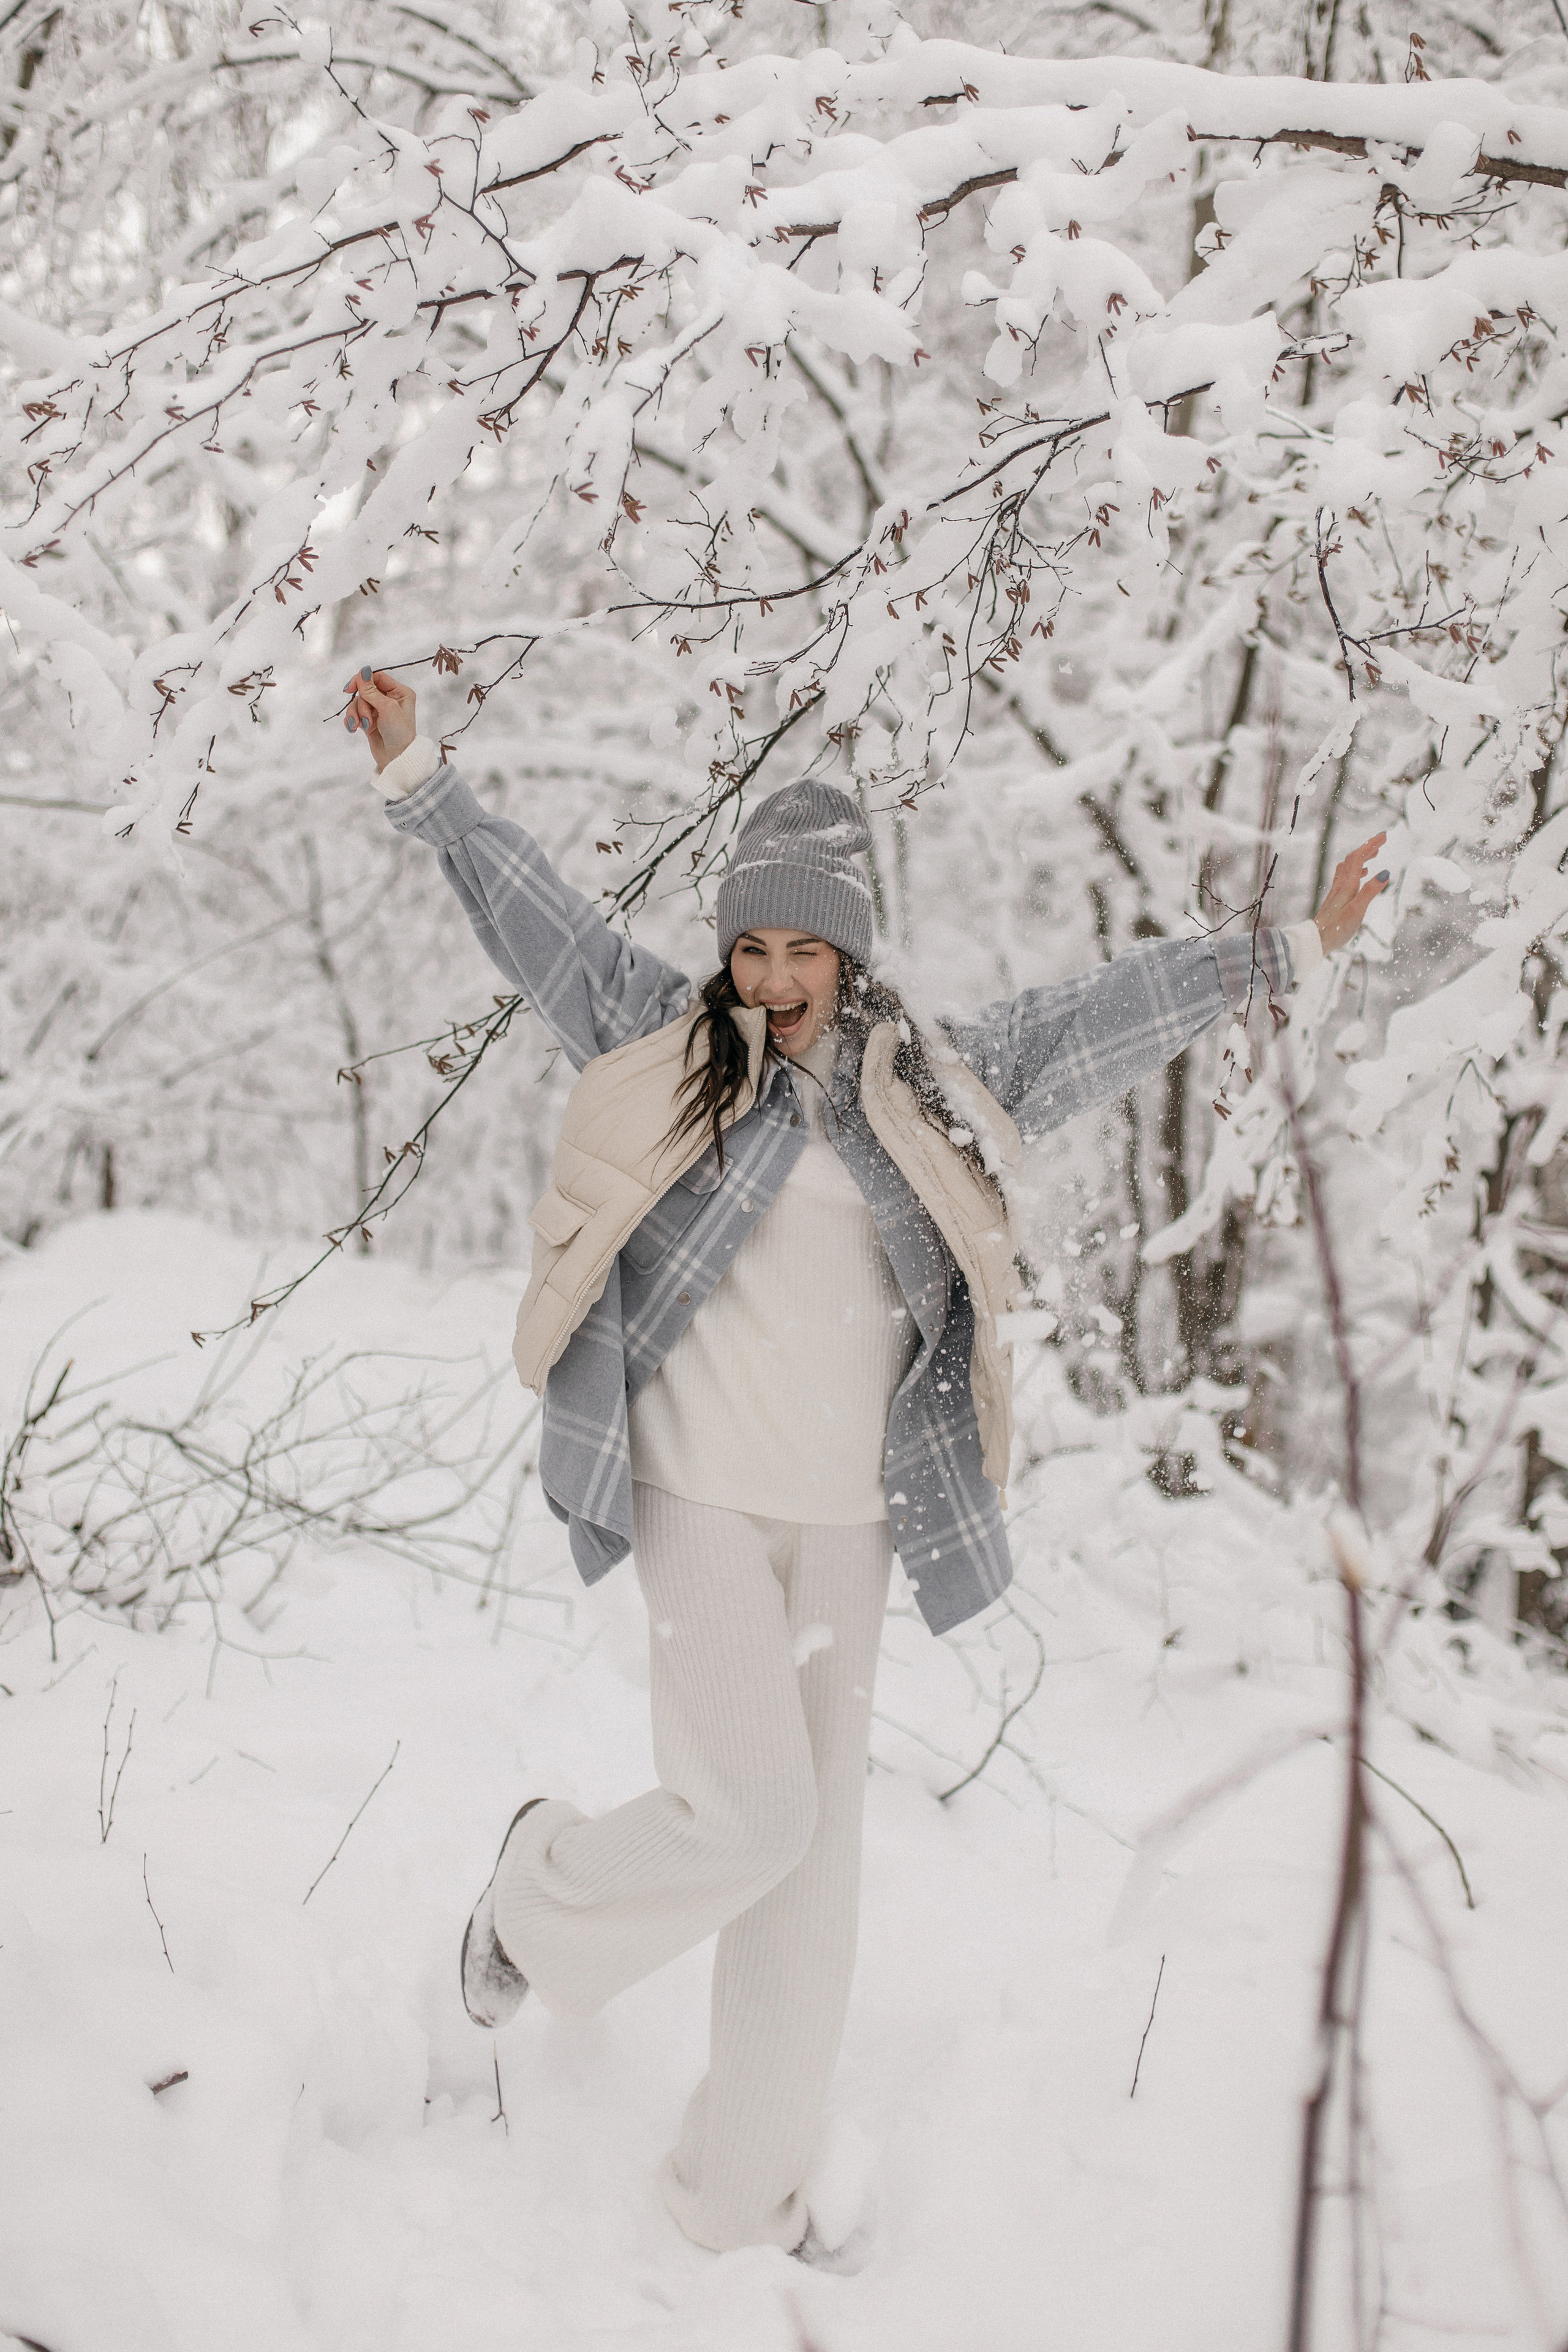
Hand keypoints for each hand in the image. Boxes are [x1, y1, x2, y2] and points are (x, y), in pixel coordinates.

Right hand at [341, 665, 416, 772]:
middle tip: (365, 717)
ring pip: (358, 702)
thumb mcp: (387, 708)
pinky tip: (354, 729)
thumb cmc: (399, 734)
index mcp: (400, 692)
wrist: (397, 759)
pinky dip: (352, 720)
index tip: (350, 688)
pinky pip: (354, 713)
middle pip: (365, 690)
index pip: (376, 677)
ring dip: (356, 714)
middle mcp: (390, 699)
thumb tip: (362, 671)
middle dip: (361, 704)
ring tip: (362, 726)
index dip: (362, 681)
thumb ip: (372, 691)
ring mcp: (378, 710)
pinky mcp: (369, 721)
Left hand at [1313, 832, 1390, 953]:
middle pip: (1353, 858)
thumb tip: (1385, 873)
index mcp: (1347, 885)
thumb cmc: (1336, 929)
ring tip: (1375, 853)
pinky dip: (1356, 870)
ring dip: (1361, 857)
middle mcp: (1340, 884)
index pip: (1358, 857)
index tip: (1384, 835)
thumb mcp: (1357, 911)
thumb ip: (1370, 892)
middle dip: (1367, 847)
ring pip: (1349, 866)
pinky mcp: (1335, 898)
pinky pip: (1346, 876)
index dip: (1370, 844)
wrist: (1315, 941)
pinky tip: (1363, 875)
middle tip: (1382, 840)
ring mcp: (1336, 890)